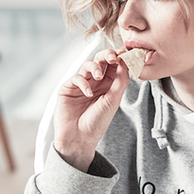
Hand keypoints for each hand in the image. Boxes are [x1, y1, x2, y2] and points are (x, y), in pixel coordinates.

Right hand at [53, 48, 129, 171]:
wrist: (79, 138)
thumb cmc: (97, 123)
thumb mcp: (114, 100)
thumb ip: (121, 80)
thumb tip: (125, 61)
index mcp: (108, 86)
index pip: (114, 66)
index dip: (119, 58)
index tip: (124, 54)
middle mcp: (95, 83)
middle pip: (100, 60)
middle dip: (106, 55)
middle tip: (112, 57)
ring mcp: (81, 85)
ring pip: (88, 65)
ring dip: (95, 67)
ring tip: (99, 77)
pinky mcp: (68, 88)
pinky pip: (76, 77)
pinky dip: (83, 83)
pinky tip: (88, 94)